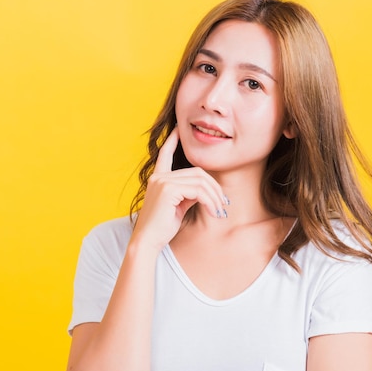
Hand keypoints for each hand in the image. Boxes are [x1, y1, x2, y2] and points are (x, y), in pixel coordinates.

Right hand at [130, 127, 227, 252]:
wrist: (148, 241)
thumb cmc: (162, 227)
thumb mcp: (178, 206)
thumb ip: (188, 193)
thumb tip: (205, 191)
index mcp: (158, 178)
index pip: (165, 153)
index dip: (172, 140)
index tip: (178, 129)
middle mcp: (159, 177)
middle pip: (197, 172)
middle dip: (214, 188)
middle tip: (223, 204)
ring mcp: (162, 181)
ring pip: (201, 181)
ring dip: (215, 197)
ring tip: (220, 211)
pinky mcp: (168, 190)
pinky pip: (198, 191)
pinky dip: (210, 202)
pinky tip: (214, 213)